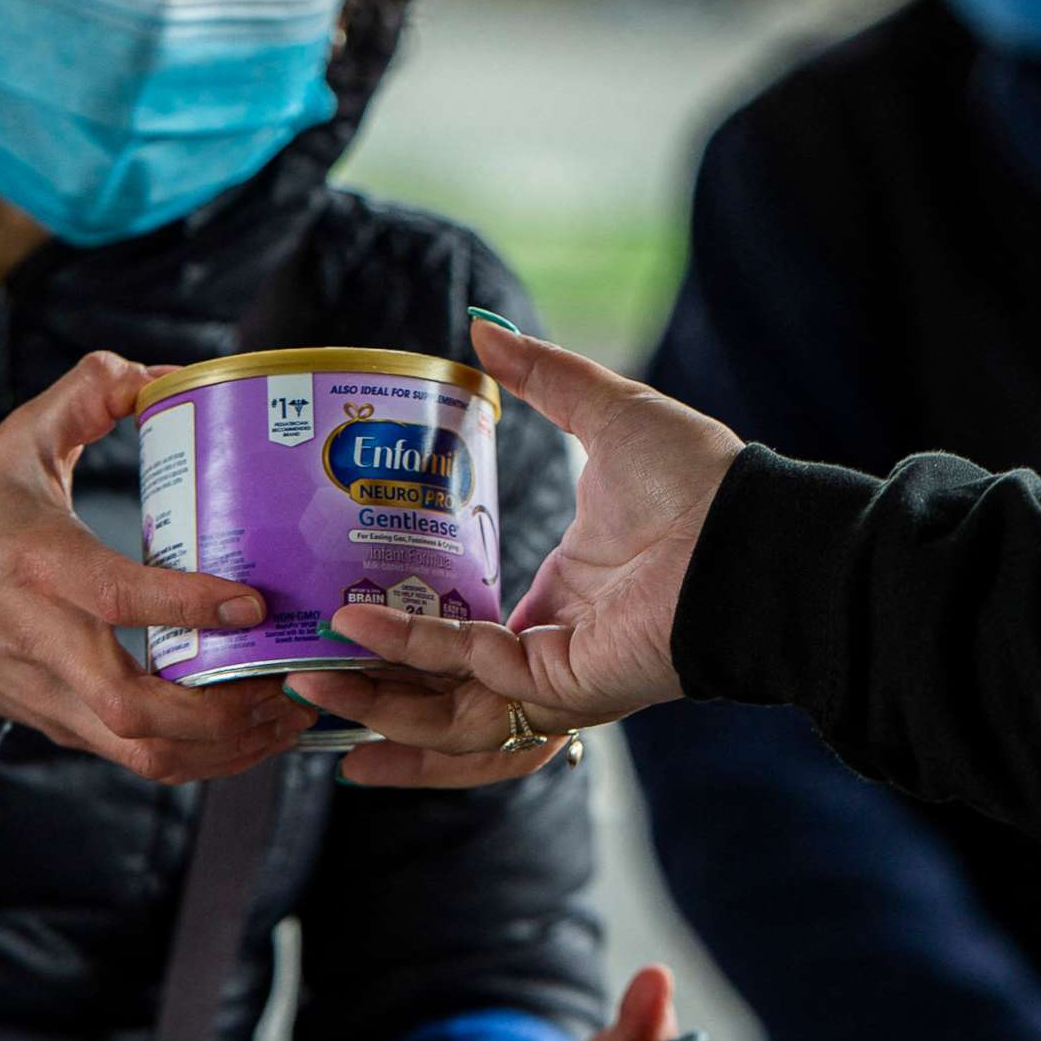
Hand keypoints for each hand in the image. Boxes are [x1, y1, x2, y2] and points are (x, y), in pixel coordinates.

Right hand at [0, 350, 315, 780]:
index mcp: (38, 566)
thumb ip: (85, 396)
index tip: (254, 602)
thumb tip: (159, 371)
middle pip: (132, 706)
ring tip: (286, 716)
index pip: (116, 597)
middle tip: (288, 682)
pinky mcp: (59, 725)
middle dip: (220, 711)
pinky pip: (135, 759)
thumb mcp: (12, 446)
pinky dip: (199, 759)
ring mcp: (52, 695)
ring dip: (223, 747)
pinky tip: (250, 735)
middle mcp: (45, 642)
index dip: (189, 605)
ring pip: (141, 751)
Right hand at [294, 320, 744, 788]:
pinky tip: (357, 627)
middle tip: (292, 671)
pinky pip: (471, 675)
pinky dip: (411, 655)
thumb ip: (542, 378)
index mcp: (551, 604)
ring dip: (373, 702)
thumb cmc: (698, 480)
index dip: (396, 637)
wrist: (747, 526)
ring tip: (303, 684)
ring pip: (444, 712)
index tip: (334, 611)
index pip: (456, 640)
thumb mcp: (603, 412)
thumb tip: (480, 329)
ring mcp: (553, 676)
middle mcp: (545, 651)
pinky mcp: (562, 684)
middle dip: (366, 695)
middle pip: (437, 694)